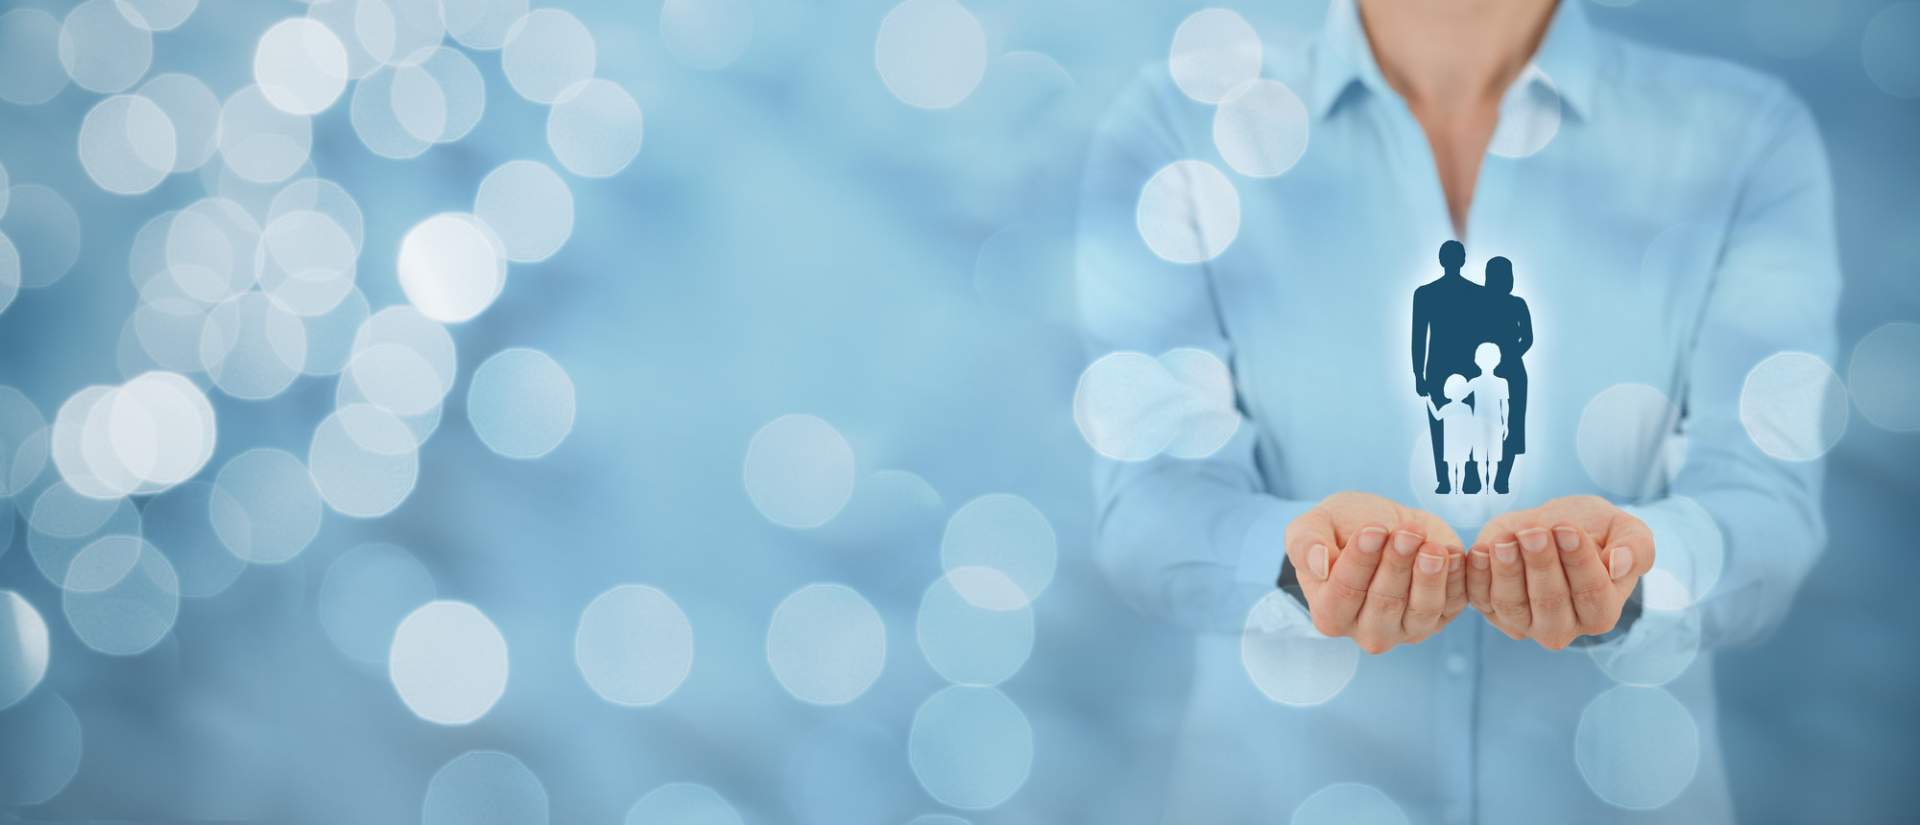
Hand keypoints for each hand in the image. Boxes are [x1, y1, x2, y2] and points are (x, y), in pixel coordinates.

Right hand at [1284, 492, 1466, 653]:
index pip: (1344, 594)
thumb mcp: (1312, 525)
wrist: (1381, 525)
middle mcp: (1367, 631)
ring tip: (1431, 545)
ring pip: (1422, 610)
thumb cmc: (1340, 528)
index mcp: (1329, 614)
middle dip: (1397, 565)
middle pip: (1385, 604)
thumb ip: (1303, 544)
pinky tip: (1451, 552)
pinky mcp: (1440, 617)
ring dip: (1429, 577)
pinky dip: (1455, 579)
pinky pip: (1453, 603)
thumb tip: (1320, 565)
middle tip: (1407, 533)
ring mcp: (1407, 629)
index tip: (1372, 531)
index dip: (1360, 562)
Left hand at [1466, 495, 1654, 649]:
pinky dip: (1476, 575)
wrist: (1550, 524)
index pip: (1592, 595)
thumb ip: (1635, 548)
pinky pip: (1479, 598)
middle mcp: (1562, 628)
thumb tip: (1618, 565)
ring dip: (1507, 571)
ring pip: (1512, 604)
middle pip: (1550, 603)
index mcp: (1601, 613)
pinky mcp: (1490, 609)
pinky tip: (1481, 549)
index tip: (1567, 529)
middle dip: (1541, 565)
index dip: (1579, 563)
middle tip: (1534, 532)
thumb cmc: (1594, 530)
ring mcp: (1523, 623)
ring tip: (1506, 539)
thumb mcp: (1625, 530)